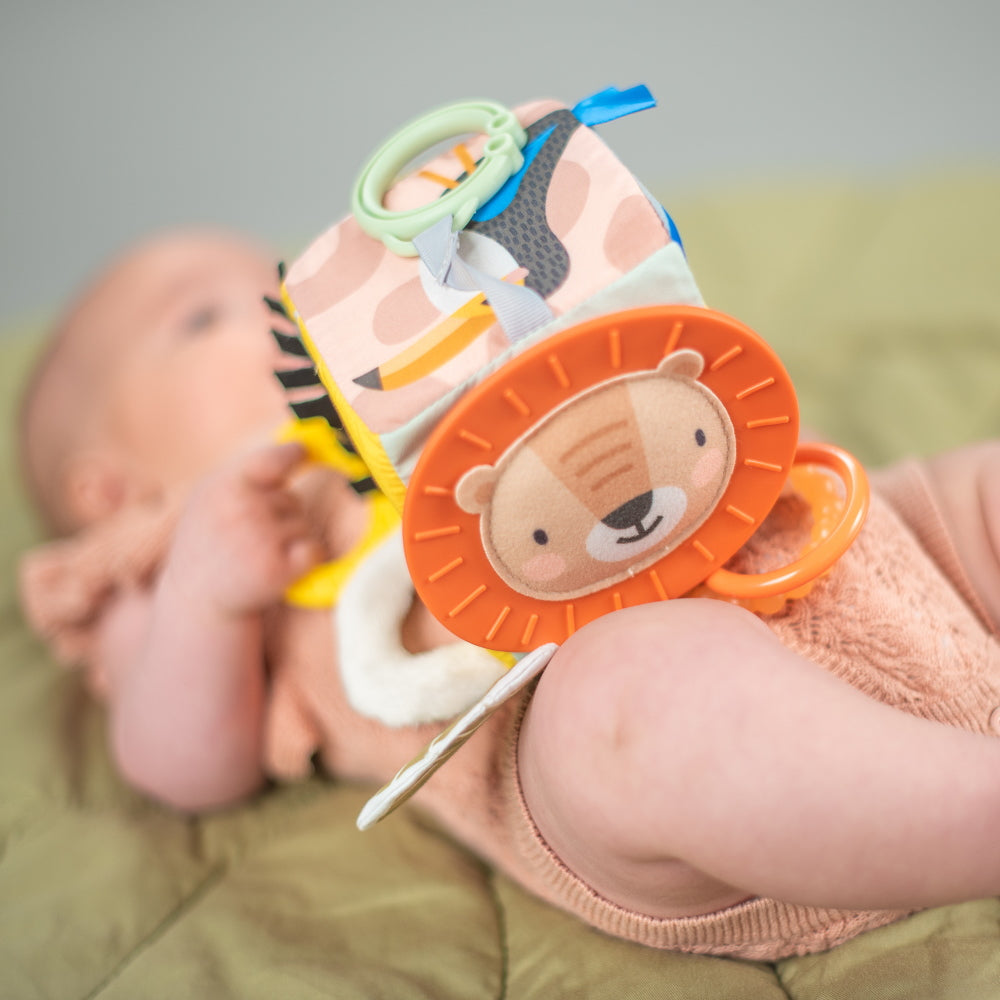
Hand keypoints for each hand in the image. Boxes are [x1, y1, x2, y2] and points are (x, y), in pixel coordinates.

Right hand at [165, 441, 322, 615]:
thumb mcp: (210, 498)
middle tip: (248, 540)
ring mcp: (259, 539)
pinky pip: (314, 551)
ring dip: (290, 540)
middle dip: (280, 517)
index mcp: (223, 486)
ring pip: (304, 525)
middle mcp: (241, 509)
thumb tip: (297, 446)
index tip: (303, 452)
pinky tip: (280, 568)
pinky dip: (307, 559)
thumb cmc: (209, 544)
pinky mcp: (276, 569)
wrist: (196, 601)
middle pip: (293, 499)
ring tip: (255, 555)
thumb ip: (247, 472)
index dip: (293, 455)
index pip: (272, 459)